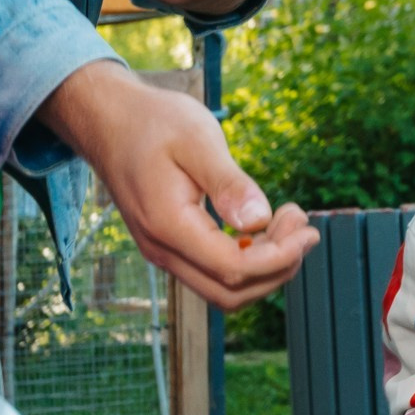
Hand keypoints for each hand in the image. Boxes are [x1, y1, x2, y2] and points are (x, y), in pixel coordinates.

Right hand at [38, 60, 316, 308]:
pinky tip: (263, 228)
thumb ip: (228, 184)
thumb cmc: (153, 122)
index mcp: (168, 226)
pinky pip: (213, 273)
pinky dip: (246, 261)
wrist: (108, 120)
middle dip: (277, 269)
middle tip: (302, 226)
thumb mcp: (197, 140)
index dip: (279, 257)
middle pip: (230, 294)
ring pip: (223, 290)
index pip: (233, 268)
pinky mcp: (170, 246)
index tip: (306, 227)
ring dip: (264, 268)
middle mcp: (162, 250)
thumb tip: (260, 220)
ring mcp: (163, 252)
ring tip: (288, 223)